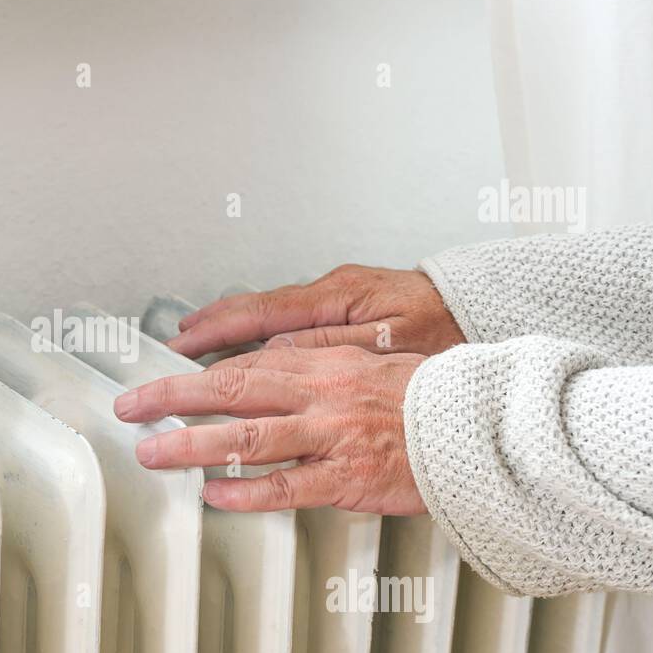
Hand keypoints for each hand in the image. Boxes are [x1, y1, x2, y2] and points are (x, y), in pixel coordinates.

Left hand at [112, 346, 427, 514]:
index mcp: (322, 364)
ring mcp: (332, 436)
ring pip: (248, 438)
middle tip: (131, 409)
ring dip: (193, 445)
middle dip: (172, 399)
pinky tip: (215, 495)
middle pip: (231, 390)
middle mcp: (320, 395)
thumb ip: (313, 362)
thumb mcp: (365, 361)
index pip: (241, 364)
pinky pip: (288, 487)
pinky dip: (248, 492)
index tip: (154, 379)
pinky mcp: (348, 478)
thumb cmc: (425, 397)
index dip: (191, 373)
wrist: (480, 426)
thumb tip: (265, 358)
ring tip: (154, 453)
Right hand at [165, 265, 464, 359]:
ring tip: (190, 352)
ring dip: (225, 336)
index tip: (182, 345)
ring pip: (266, 320)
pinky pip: (286, 327)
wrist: (483, 312)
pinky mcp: (342, 320)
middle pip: (252, 313)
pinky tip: (240, 354)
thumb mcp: (394, 343)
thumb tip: (276, 348)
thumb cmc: (447, 330)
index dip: (215, 329)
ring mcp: (333, 307)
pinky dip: (254, 340)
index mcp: (338, 298)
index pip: (260, 312)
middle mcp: (330, 297)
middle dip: (205, 331)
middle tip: (170, 353)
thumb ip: (332, 346)